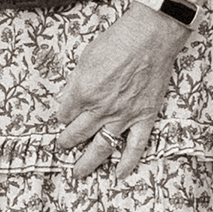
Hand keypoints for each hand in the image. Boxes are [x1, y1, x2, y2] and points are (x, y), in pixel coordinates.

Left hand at [54, 5, 186, 183]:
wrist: (151, 37)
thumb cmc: (118, 41)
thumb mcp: (85, 58)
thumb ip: (73, 83)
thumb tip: (63, 99)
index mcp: (83, 92)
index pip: (64, 113)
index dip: (62, 115)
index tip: (63, 116)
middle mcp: (101, 108)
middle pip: (77, 134)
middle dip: (66, 142)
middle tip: (62, 147)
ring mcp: (123, 116)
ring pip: (101, 147)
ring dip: (86, 162)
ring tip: (77, 172)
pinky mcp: (144, 117)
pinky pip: (135, 146)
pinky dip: (128, 162)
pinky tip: (119, 174)